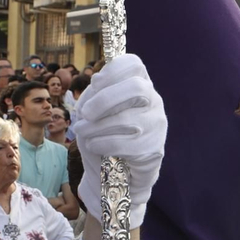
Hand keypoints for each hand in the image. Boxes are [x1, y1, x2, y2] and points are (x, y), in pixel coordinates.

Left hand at [73, 54, 166, 228]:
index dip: (113, 71)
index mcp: (139, 85)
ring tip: (82, 132)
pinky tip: (93, 145)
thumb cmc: (103, 136)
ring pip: (127, 119)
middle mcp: (153, 101)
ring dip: (96, 127)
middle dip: (105, 99)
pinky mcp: (155, 148)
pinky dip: (103, 143)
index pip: (134, 66)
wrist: (117, 174)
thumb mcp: (93, 112)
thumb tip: (97, 84)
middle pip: (136, 88)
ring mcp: (157, 124)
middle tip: (85, 113)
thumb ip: (94, 96)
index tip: (95, 83)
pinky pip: (126, 143)